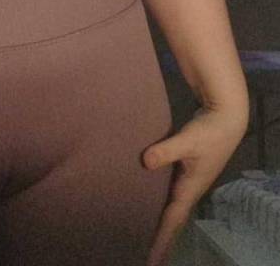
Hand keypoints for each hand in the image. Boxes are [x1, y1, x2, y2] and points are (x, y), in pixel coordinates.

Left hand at [143, 103, 248, 265]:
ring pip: (171, 202)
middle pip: (173, 216)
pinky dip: (159, 195)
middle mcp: (190, 187)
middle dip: (160, 234)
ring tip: (142, 227)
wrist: (225, 117)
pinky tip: (146, 193)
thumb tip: (145, 162)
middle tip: (144, 250)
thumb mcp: (188, 140)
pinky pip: (170, 187)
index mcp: (191, 187)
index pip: (174, 218)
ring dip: (159, 215)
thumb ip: (167, 150)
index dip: (162, 238)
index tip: (152, 258)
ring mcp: (189, 177)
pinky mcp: (186, 165)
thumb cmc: (209, 131)